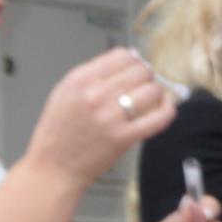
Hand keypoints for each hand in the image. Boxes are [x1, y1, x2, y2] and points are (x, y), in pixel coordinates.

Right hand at [23, 46, 175, 188]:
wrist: (54, 166)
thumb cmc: (59, 132)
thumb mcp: (65, 92)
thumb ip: (95, 74)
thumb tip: (131, 58)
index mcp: (80, 80)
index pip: (123, 56)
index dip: (134, 62)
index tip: (135, 70)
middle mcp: (95, 95)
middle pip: (141, 71)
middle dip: (146, 78)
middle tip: (142, 87)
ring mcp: (110, 116)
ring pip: (153, 91)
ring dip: (156, 94)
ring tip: (149, 101)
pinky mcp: (124, 137)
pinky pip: (160, 117)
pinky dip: (167, 110)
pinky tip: (163, 110)